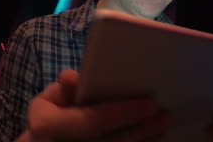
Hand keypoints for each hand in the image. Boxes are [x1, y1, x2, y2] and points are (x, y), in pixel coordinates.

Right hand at [16, 69, 170, 141]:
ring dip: (143, 140)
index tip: (150, 104)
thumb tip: (73, 77)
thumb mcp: (48, 100)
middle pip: (111, 141)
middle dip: (141, 129)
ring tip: (162, 125)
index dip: (122, 113)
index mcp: (47, 127)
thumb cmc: (50, 117)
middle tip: (164, 116)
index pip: (92, 121)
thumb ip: (64, 89)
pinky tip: (153, 137)